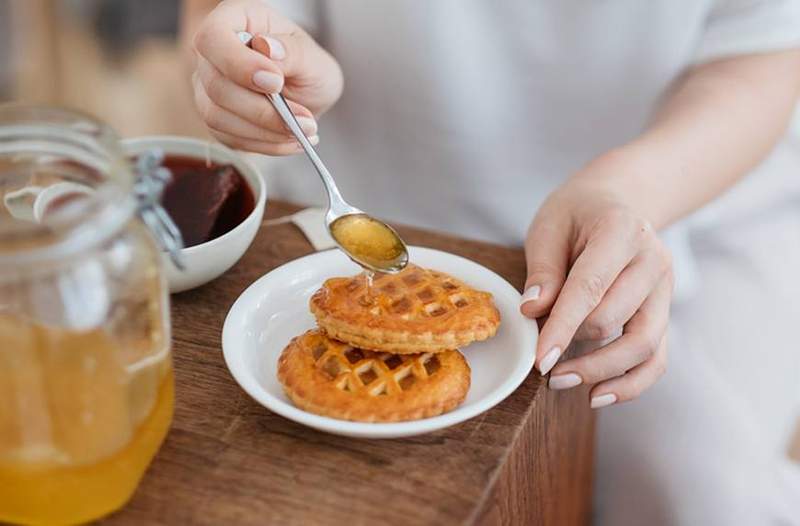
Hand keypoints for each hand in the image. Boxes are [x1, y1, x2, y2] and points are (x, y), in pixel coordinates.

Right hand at [191, 0, 342, 154]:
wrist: (305, 92)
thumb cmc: (306, 65)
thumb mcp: (313, 57)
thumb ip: (293, 53)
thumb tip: (267, 48)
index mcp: (234, 21)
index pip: (213, 38)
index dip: (239, 64)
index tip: (275, 83)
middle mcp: (212, 54)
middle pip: (216, 86)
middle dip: (262, 110)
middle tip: (303, 119)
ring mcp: (208, 88)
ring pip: (217, 117)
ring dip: (264, 132)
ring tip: (302, 131)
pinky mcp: (216, 118)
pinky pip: (229, 138)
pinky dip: (264, 144)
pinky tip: (289, 140)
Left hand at [520, 151, 672, 407]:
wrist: (617, 204)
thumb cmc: (576, 215)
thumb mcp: (549, 227)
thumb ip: (543, 269)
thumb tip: (533, 311)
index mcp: (621, 230)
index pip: (590, 287)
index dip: (563, 327)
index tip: (539, 360)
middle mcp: (652, 260)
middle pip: (614, 318)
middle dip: (573, 346)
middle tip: (538, 362)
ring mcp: (664, 289)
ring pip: (643, 345)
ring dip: (601, 371)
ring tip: (560, 382)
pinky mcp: (664, 313)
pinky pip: (656, 358)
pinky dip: (631, 383)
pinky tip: (598, 394)